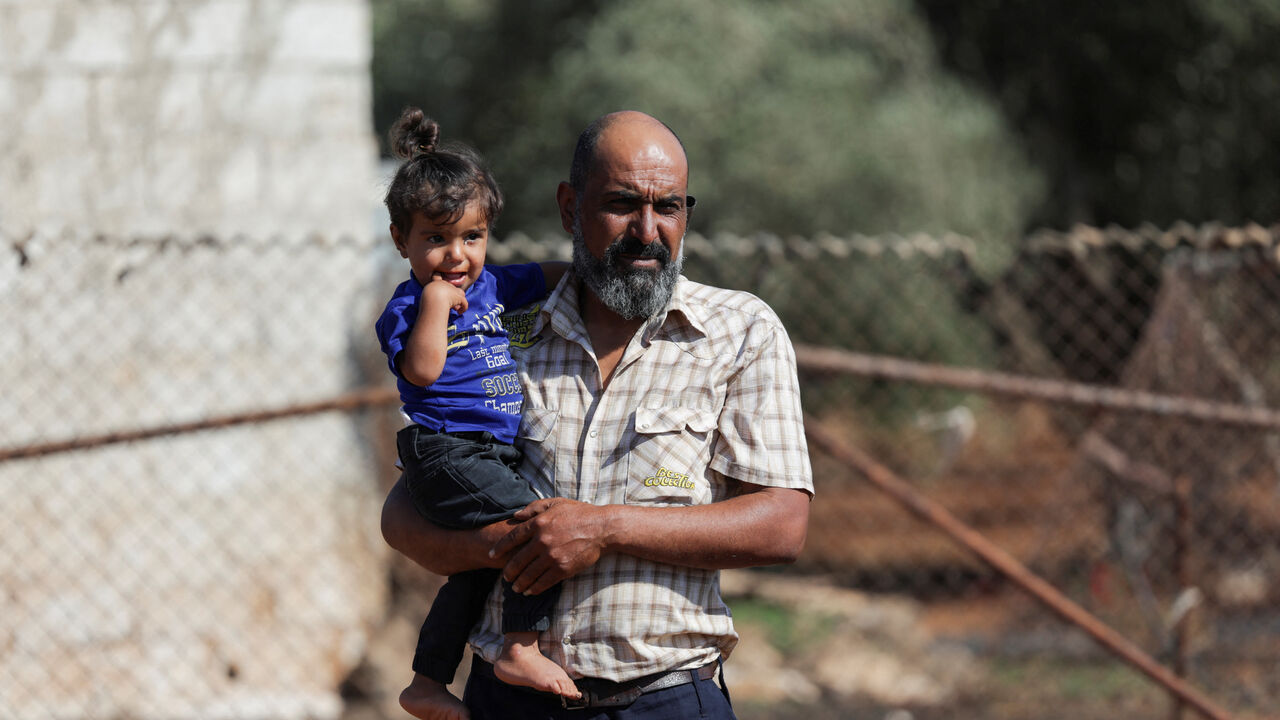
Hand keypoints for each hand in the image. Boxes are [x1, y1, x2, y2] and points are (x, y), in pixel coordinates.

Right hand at [423, 279, 467, 313]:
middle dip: (451, 296)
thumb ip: (430, 298)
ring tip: (455, 308)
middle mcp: (445, 284)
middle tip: (447, 305)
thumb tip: (436, 303)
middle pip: (450, 288)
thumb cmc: (427, 300)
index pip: (436, 277)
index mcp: (435, 283)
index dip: (438, 278)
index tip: (438, 280)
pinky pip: (464, 302)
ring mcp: (453, 290)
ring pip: (460, 293)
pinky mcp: (459, 297)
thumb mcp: (425, 298)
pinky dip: (463, 308)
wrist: (433, 300)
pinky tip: (459, 312)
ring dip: (459, 300)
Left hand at [489, 498, 609, 594]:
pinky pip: (544, 582)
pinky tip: (530, 591)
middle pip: (518, 560)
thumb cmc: (579, 513)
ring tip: (515, 587)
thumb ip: (534, 508)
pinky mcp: (563, 568)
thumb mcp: (556, 503)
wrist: (602, 528)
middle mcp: (542, 540)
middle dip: (509, 571)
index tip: (492, 554)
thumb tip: (515, 515)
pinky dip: (535, 588)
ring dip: (520, 583)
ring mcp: (552, 556)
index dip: (500, 548)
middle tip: (505, 577)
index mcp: (539, 523)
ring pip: (529, 574)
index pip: (512, 538)